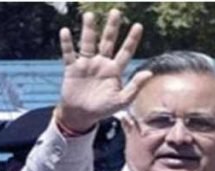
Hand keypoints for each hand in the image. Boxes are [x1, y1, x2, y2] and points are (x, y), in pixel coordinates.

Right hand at [56, 9, 151, 132]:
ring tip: (90, 15)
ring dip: (89, 30)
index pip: (125, 51)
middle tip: (116, 12)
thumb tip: (149, 73)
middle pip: (108, 41)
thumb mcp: (122, 101)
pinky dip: (67, 43)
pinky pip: (69, 53)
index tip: (138, 25)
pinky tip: (65, 31)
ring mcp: (87, 64)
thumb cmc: (103, 109)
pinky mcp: (72, 68)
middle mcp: (101, 63)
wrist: (82, 115)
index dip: (132, 39)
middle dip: (112, 27)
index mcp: (115, 70)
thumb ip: (135, 87)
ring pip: (88, 43)